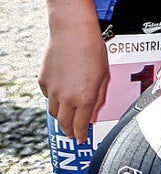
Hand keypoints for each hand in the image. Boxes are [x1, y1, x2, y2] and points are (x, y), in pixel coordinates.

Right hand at [39, 19, 108, 142]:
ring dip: (62, 116)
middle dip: (68, 131)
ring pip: (54, 111)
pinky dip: (55, 98)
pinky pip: (49, 96)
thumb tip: (92, 116)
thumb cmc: (94, 52)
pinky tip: (62, 92)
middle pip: (64, 123)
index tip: (81, 140)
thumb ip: (98, 99)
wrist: (73, 33)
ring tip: (68, 116)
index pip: (80, 126)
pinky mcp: (43, 81)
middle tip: (72, 134)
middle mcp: (66, 97)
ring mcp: (52, 90)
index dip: (80, 135)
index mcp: (85, 98)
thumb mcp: (104, 77)